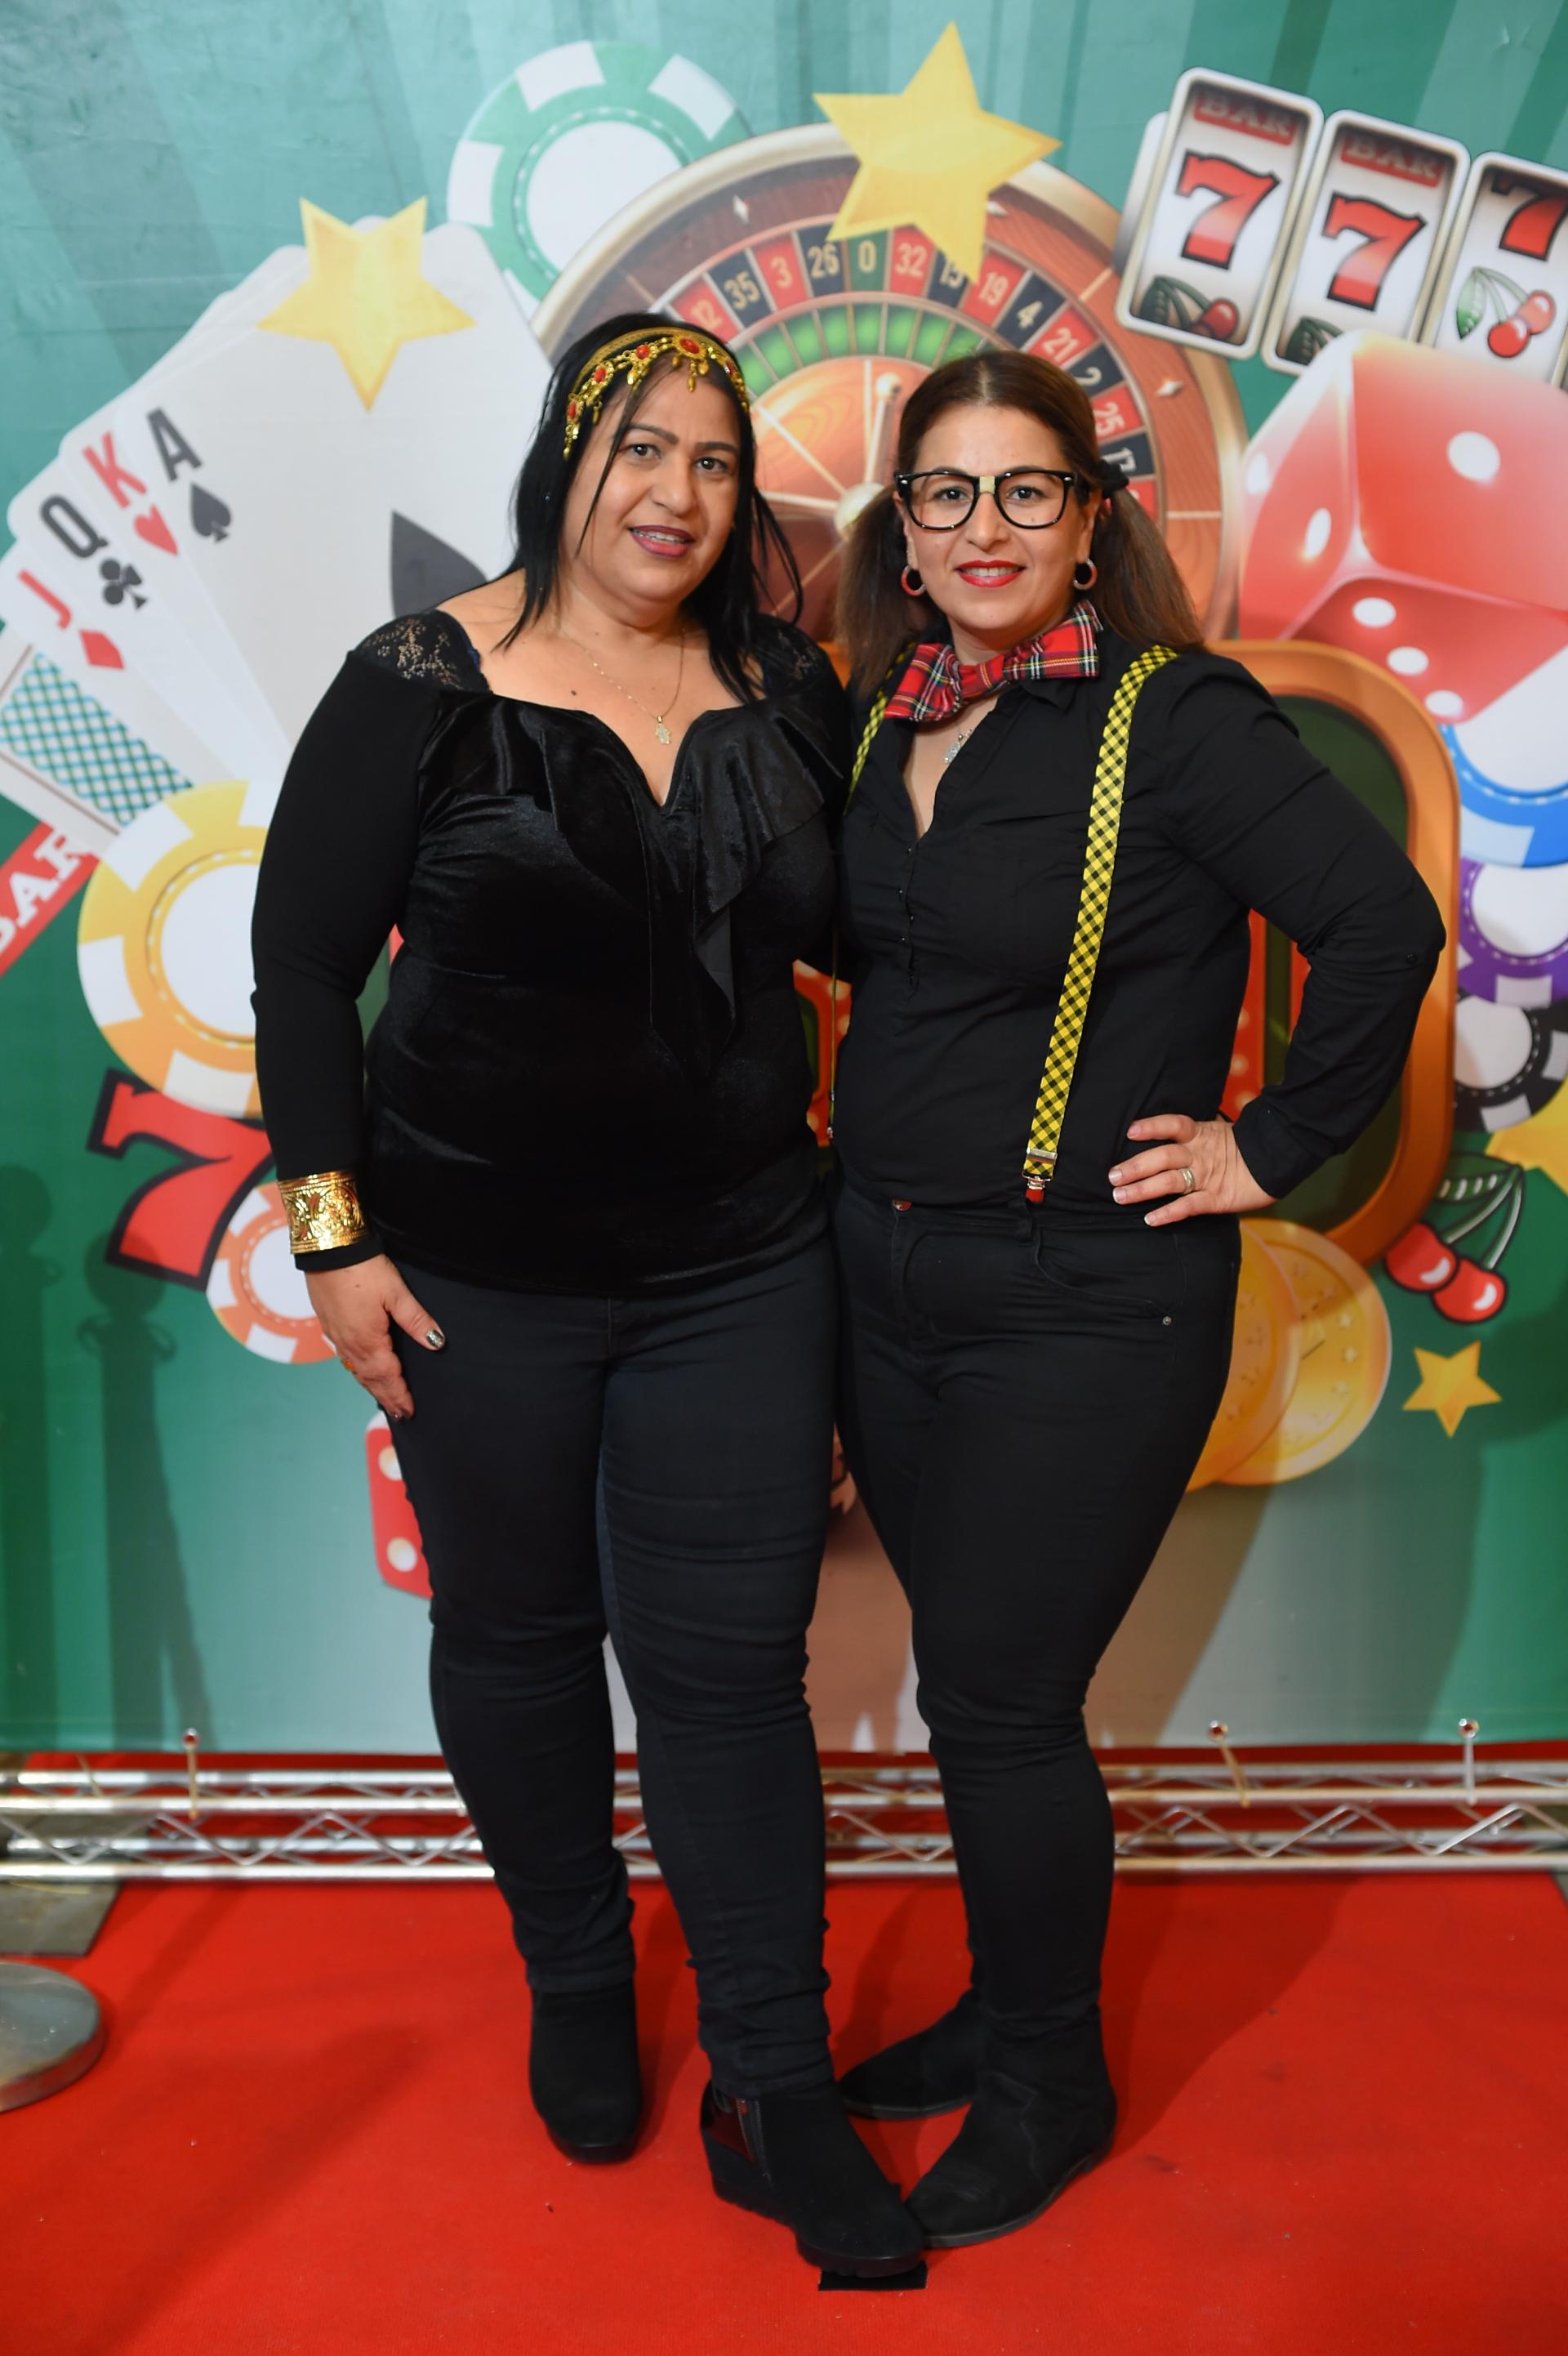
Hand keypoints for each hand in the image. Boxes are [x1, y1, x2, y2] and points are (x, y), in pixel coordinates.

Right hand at [304, 1254, 444, 1418]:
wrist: (327, 1249)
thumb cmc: (362, 1269)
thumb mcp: (397, 1293)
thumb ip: (417, 1321)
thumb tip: (437, 1343)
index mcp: (368, 1341)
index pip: (388, 1377)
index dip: (399, 1395)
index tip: (410, 1411)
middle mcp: (349, 1344)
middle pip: (370, 1379)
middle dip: (386, 1397)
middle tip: (400, 1414)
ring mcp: (336, 1335)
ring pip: (356, 1369)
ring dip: (371, 1386)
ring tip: (383, 1398)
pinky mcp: (328, 1324)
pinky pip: (345, 1357)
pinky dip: (357, 1369)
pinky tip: (361, 1369)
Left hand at [1108, 1114, 1274, 1225]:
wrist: (1278, 1162)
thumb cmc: (1243, 1148)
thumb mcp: (1218, 1133)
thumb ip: (1194, 1134)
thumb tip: (1167, 1134)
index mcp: (1202, 1133)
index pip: (1174, 1125)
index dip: (1152, 1126)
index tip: (1131, 1131)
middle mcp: (1201, 1153)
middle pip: (1163, 1156)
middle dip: (1135, 1166)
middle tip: (1112, 1176)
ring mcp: (1208, 1176)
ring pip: (1170, 1181)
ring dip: (1142, 1189)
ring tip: (1120, 1196)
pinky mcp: (1217, 1199)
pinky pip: (1189, 1206)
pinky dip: (1169, 1212)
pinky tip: (1150, 1219)